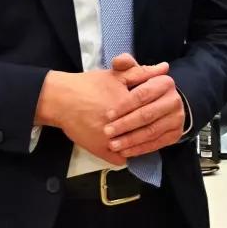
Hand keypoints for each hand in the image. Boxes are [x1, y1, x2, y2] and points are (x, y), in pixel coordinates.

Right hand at [33, 58, 169, 164]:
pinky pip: (120, 159)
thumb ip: (142, 71)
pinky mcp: (101, 151)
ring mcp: (110, 141)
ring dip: (140, 143)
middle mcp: (120, 125)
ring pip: (135, 147)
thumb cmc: (90, 85)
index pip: (151, 112)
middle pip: (145, 130)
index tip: (157, 109)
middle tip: (153, 124)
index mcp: (127, 104)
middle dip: (151, 127)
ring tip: (142, 136)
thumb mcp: (117, 74)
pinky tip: (126, 147)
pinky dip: (125, 155)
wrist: (62, 99)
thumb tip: (165, 68)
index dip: (156, 110)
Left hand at [103, 54, 185, 157]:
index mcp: (164, 83)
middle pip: (147, 115)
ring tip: (113, 144)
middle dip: (125, 124)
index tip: (108, 114)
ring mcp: (176, 118)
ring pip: (151, 131)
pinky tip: (125, 151)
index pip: (142, 95)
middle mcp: (173, 100)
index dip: (124, 106)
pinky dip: (139, 149)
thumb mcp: (135, 75)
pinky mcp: (175, 134)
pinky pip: (156, 144)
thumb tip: (118, 61)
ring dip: (130, 140)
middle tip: (107, 131)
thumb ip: (125, 66)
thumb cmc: (144, 90)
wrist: (166, 105)